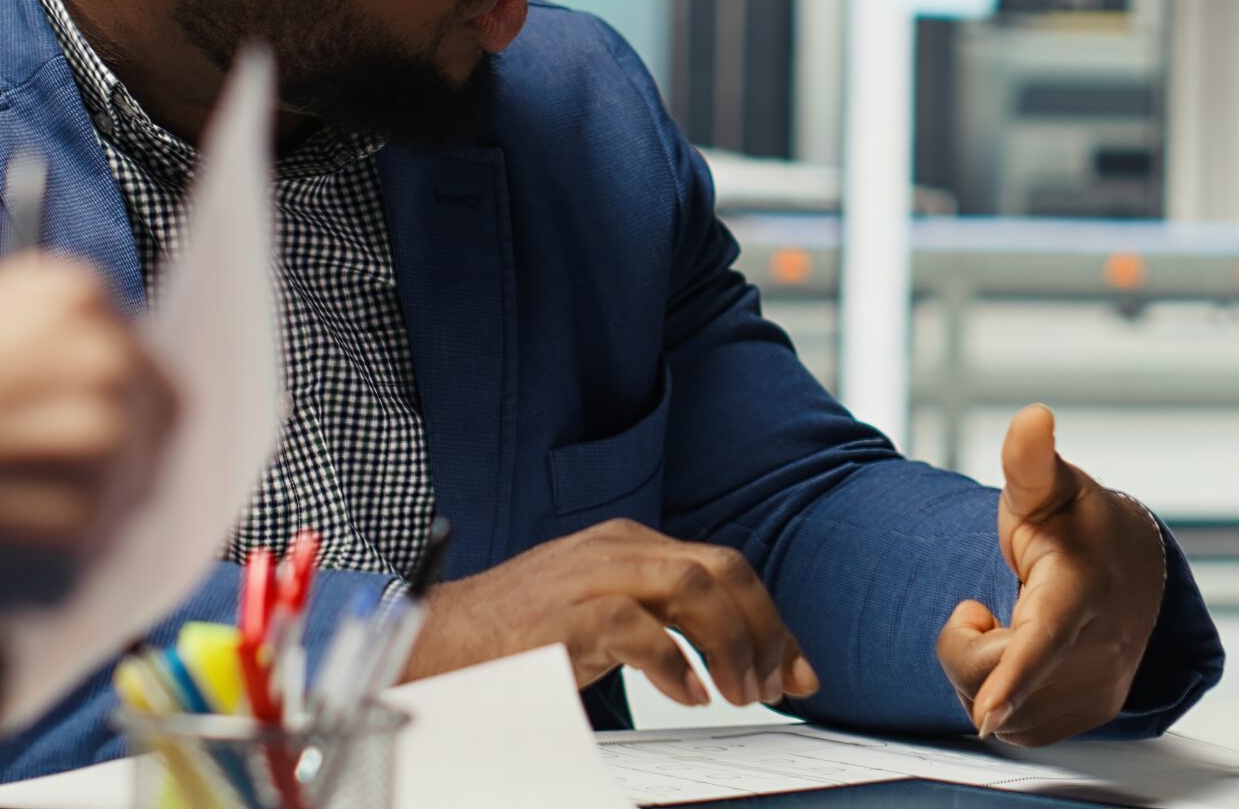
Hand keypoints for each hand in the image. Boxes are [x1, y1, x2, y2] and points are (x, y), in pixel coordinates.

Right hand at [0, 255, 177, 607]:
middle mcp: (109, 362)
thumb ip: (42, 346)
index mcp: (77, 296)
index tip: (77, 431)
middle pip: (154, 426)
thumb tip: (103, 392)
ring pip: (131, 495)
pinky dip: (50, 565)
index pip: (140, 359)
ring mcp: (102, 450)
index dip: (111, 404)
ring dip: (83, 514)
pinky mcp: (82, 533)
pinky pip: (94, 557)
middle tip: (39, 487)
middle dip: (109, 458)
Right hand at [401, 519, 819, 708]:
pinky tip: (689, 694)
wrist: (440, 642)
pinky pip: (636, 626)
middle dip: (764, 628)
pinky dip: (673, 660)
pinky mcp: (565, 614)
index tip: (798, 670)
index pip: (725, 567)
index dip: (771, 619)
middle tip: (778, 685)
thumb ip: (662, 621)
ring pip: (691, 585)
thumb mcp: (605, 616)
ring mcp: (591, 575)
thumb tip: (729, 660)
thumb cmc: (523, 636)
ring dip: (730, 642)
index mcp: (631, 545)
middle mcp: (617, 549)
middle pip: (721, 570)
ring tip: (740, 693)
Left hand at [934, 404, 1167, 746]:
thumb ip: (1029, 459)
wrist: (1134, 563)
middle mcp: (1097, 649)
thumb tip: (1032, 417)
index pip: (1042, 639)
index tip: (986, 709)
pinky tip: (1018, 662)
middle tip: (983, 607)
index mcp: (1079, 591)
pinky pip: (1020, 730)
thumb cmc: (1078, 522)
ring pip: (1003, 712)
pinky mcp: (1092, 714)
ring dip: (984, 674)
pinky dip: (1005, 700)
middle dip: (968, 644)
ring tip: (1008, 628)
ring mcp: (1097, 688)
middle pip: (995, 677)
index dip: (1011, 675)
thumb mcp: (1047, 486)